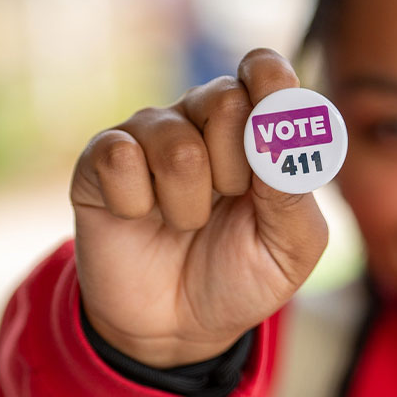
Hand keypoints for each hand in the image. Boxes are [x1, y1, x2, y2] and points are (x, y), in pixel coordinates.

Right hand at [71, 49, 328, 366]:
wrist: (180, 327)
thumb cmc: (243, 275)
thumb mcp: (292, 246)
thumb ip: (294, 189)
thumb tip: (281, 134)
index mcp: (258, 128)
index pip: (264, 70)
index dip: (272, 84)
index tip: (274, 121)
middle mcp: (203, 118)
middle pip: (225, 99)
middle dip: (237, 168)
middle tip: (229, 202)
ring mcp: (151, 136)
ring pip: (177, 143)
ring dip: (189, 204)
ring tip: (186, 223)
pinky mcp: (101, 160)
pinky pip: (119, 159)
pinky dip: (137, 205)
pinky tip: (140, 218)